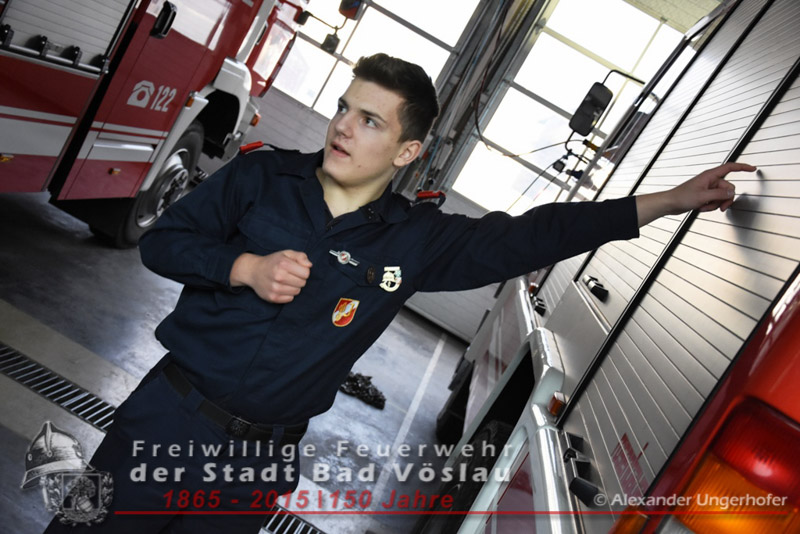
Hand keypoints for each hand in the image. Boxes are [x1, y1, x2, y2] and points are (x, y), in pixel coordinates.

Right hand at [230, 250, 311, 303]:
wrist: (253, 271)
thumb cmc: (273, 262)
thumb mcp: (286, 253)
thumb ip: (300, 256)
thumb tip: (309, 265)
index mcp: (283, 263)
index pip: (306, 273)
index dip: (303, 271)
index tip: (296, 269)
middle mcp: (278, 276)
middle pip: (303, 283)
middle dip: (299, 279)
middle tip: (290, 275)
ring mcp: (275, 288)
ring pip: (297, 291)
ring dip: (294, 287)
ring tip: (285, 281)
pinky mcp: (272, 297)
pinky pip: (290, 299)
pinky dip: (288, 294)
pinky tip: (281, 288)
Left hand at [636, 162, 756, 226]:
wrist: (670, 204)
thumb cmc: (681, 197)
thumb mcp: (703, 196)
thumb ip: (720, 194)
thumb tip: (732, 192)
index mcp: (710, 176)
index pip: (730, 167)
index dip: (743, 167)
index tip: (753, 168)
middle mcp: (710, 181)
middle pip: (728, 188)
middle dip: (725, 199)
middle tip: (719, 207)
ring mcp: (708, 189)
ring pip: (722, 197)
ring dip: (714, 204)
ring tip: (703, 206)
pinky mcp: (705, 196)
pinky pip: (714, 202)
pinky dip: (709, 207)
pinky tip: (700, 208)